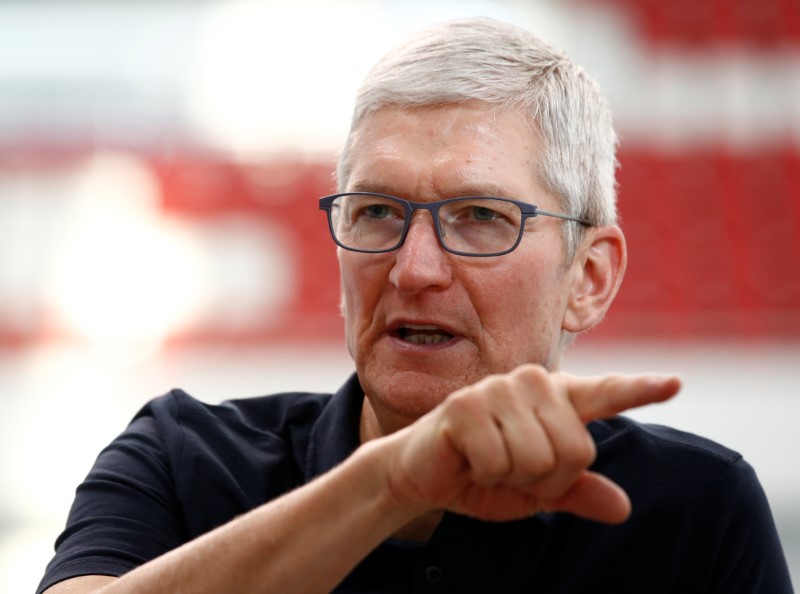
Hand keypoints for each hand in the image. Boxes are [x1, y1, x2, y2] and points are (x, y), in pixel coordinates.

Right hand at [382, 365, 680, 523]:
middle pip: (577, 450)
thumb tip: (623, 507)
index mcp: (554, 398)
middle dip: (546, 479)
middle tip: (511, 469)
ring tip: (488, 461)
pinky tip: (468, 460)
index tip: (675, 383)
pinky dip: (484, 475)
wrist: (424, 473)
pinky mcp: (466, 406)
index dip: (639, 390)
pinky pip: (498, 461)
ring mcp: (497, 390)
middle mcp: (531, 383)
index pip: (603, 394)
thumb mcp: (536, 491)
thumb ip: (576, 492)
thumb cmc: (484, 474)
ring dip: (512, 477)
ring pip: (539, 458)